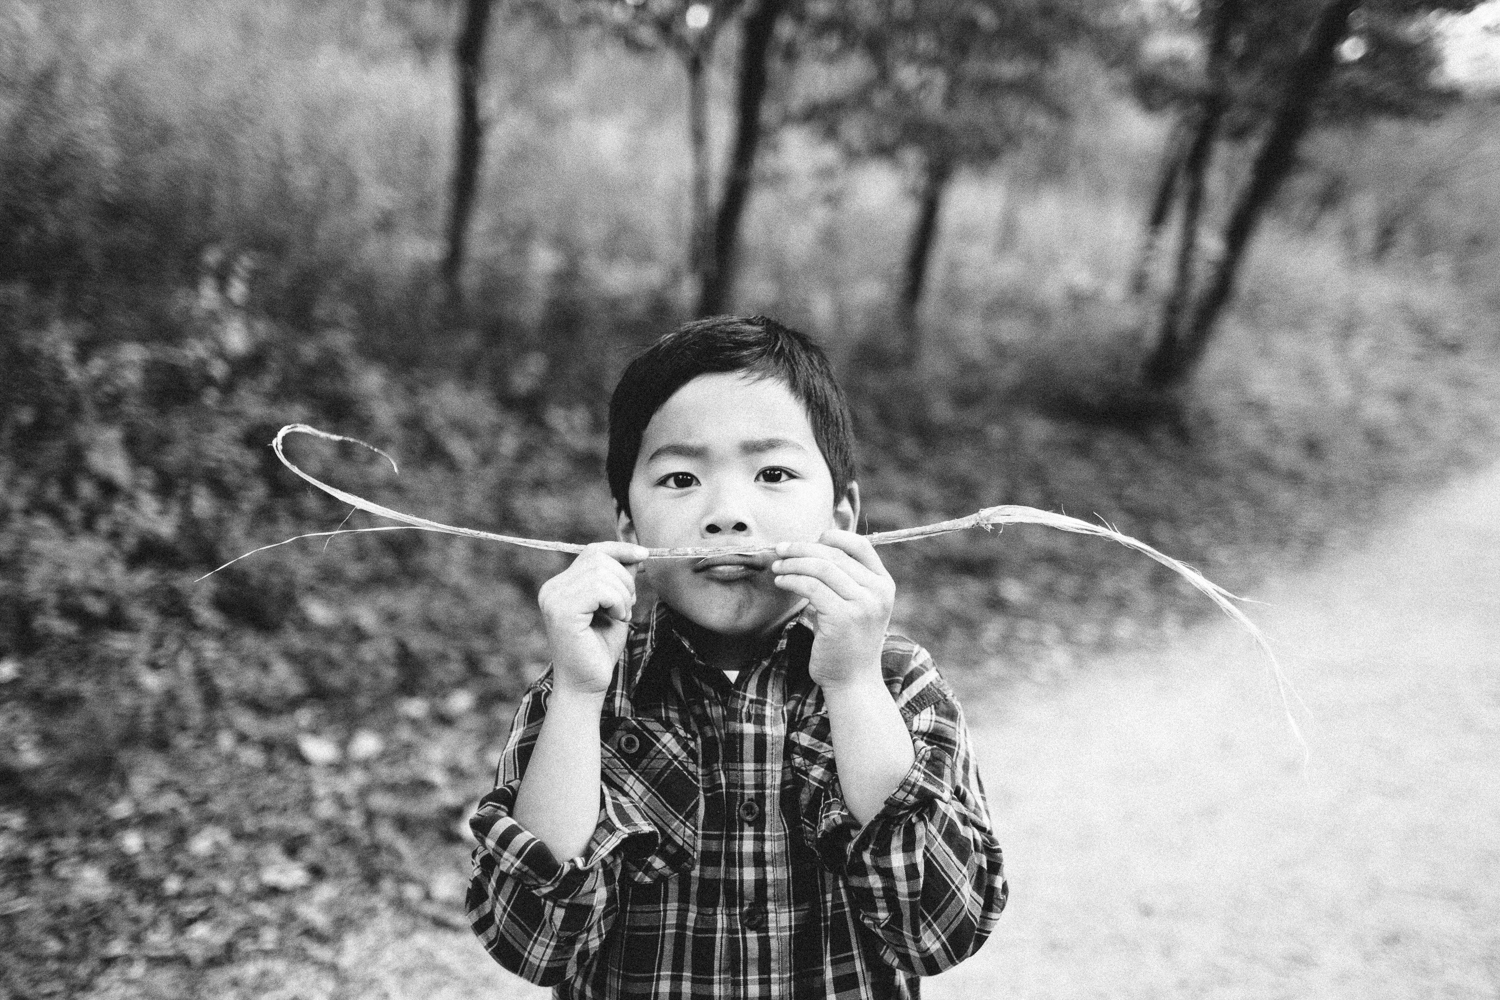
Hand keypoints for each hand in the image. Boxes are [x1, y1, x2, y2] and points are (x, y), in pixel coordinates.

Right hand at [538, 541, 648, 696]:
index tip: (644, 554)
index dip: (619, 549)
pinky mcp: (561, 612)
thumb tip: (636, 554)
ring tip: (622, 615)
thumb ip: (619, 580)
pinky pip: (599, 589)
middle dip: (624, 578)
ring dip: (622, 593)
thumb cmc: (600, 649)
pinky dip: (617, 601)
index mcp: (560, 586)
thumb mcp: (615, 606)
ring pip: (601, 572)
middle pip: (598, 558)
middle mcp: (552, 589)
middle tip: (628, 605)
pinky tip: (617, 618)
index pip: (591, 551)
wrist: (587, 685)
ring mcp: (553, 599)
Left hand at [772, 529, 894, 692]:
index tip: (808, 540)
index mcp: (884, 584)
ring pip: (820, 568)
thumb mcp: (858, 606)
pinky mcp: (842, 617)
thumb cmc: (848, 643)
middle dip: (802, 548)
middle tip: (780, 549)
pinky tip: (781, 582)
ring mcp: (862, 604)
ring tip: (776, 567)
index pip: (860, 545)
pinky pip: (811, 587)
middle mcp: (878, 591)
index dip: (832, 536)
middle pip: (835, 554)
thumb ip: (847, 579)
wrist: (853, 682)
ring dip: (793, 563)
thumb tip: (813, 547)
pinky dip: (791, 580)